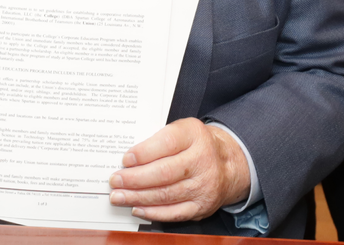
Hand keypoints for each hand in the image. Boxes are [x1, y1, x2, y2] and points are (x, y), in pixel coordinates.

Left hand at [109, 119, 250, 222]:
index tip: (125, 159)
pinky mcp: (202, 206)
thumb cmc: (197, 145)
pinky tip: (137, 208)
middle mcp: (202, 160)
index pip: (167, 142)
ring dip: (137, 197)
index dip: (144, 152)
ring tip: (119, 196)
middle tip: (115, 180)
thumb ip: (159, 139)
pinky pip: (174, 212)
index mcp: (195, 135)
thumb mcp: (183, 130)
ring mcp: (204, 186)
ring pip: (166, 195)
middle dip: (135, 179)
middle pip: (164, 172)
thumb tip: (128, 158)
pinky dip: (152, 212)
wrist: (228, 164)